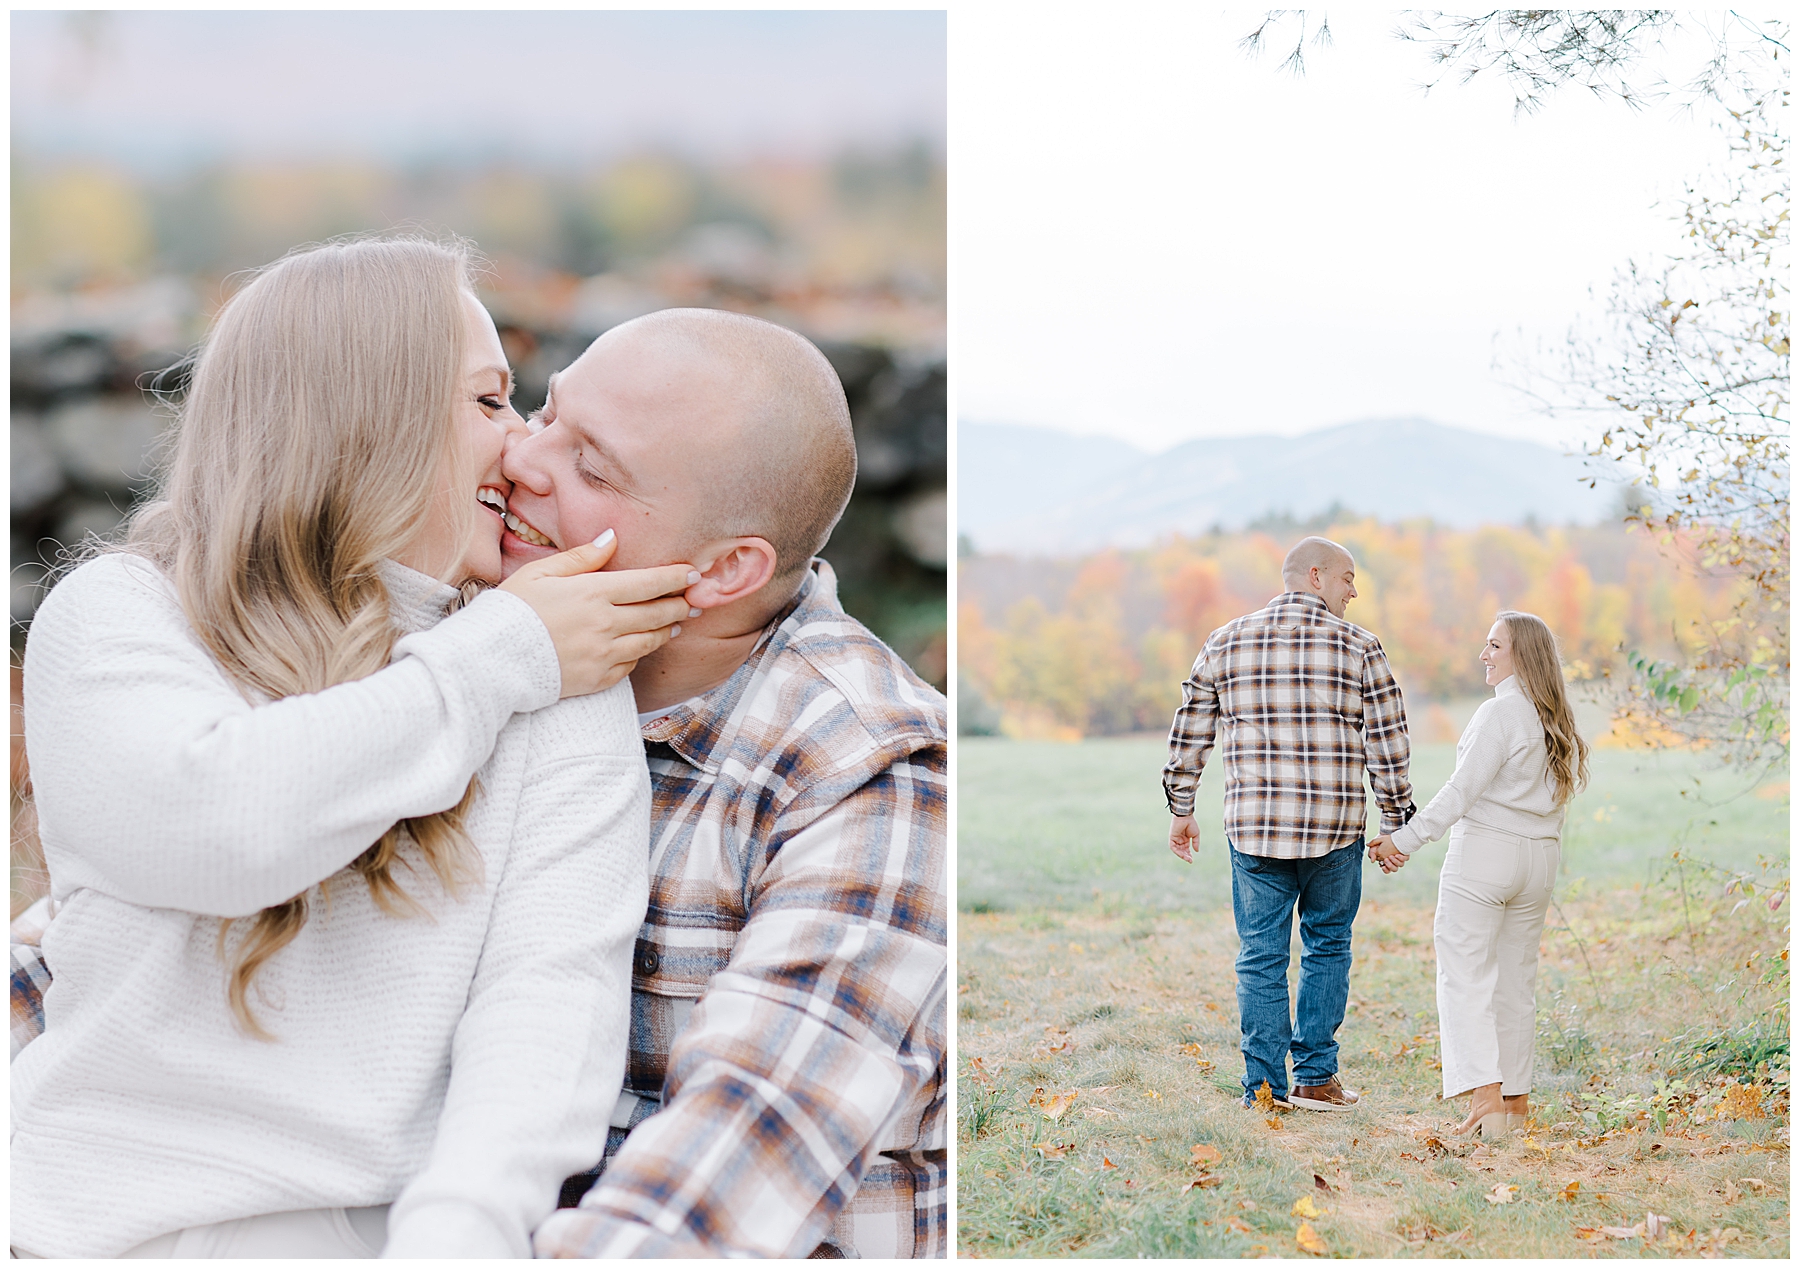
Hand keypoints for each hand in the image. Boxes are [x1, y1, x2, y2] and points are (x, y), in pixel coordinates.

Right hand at [499, 532, 699, 697]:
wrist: (491, 661)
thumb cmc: (512, 611)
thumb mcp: (541, 573)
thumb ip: (582, 557)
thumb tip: (612, 538)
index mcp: (593, 593)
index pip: (649, 582)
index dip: (676, 578)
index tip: (693, 574)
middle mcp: (605, 624)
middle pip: (657, 613)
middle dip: (680, 605)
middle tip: (694, 600)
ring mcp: (604, 654)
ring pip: (650, 641)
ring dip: (667, 630)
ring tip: (676, 622)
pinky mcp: (598, 679)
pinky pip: (631, 666)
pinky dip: (640, 654)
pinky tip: (642, 645)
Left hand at [1169, 814, 1199, 862]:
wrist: (1185, 817)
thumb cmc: (1191, 824)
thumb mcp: (1195, 835)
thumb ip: (1195, 843)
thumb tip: (1196, 851)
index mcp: (1185, 839)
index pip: (1186, 849)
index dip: (1189, 855)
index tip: (1191, 860)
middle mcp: (1179, 840)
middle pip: (1182, 851)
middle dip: (1186, 856)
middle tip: (1190, 861)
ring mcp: (1175, 839)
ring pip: (1177, 850)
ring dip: (1182, 855)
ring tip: (1187, 859)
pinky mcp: (1172, 838)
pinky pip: (1173, 847)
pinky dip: (1177, 851)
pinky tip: (1182, 854)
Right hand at [1368, 835, 1405, 873]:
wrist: (1390, 833)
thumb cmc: (1383, 840)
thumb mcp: (1375, 845)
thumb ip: (1372, 852)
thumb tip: (1372, 861)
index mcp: (1386, 861)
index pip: (1386, 870)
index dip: (1385, 868)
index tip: (1383, 864)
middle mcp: (1394, 861)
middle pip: (1394, 869)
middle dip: (1390, 866)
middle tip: (1386, 859)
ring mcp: (1400, 858)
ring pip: (1400, 865)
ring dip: (1395, 862)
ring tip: (1391, 856)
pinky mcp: (1405, 854)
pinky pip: (1406, 859)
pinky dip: (1401, 858)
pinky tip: (1397, 854)